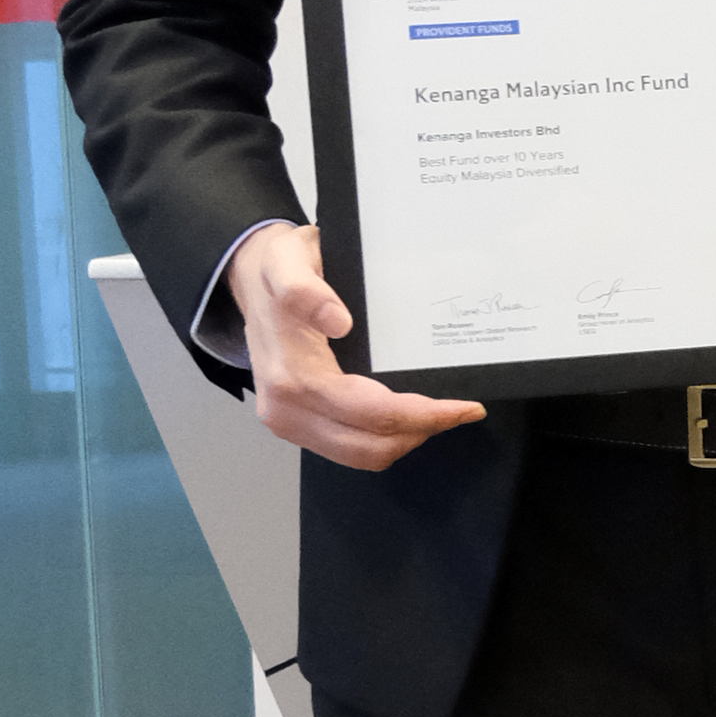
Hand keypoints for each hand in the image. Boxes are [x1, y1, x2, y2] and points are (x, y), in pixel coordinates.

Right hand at [228, 223, 485, 470]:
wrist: (251, 281)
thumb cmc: (277, 271)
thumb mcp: (288, 260)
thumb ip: (306, 289)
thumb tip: (338, 321)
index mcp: (292, 378)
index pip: (372, 414)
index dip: (424, 416)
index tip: (465, 407)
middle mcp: (286, 410)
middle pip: (370, 448)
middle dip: (421, 432)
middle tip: (458, 411)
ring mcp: (288, 422)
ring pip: (362, 456)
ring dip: (405, 439)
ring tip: (436, 413)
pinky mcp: (295, 425)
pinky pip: (349, 448)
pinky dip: (384, 438)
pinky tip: (406, 414)